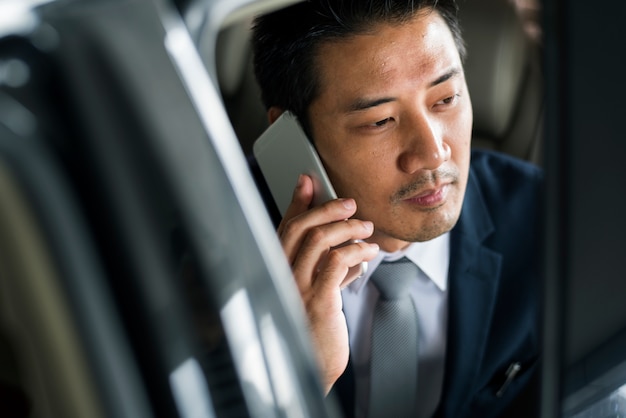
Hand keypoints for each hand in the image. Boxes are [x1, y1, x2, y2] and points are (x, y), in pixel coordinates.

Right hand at [277, 175, 378, 392]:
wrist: (310, 366)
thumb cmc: (313, 328)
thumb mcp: (315, 292)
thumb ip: (323, 267)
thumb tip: (346, 242)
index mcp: (277, 270)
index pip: (284, 228)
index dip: (297, 201)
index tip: (309, 180)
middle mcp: (280, 275)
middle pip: (300, 227)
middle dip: (327, 209)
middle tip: (350, 204)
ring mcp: (296, 287)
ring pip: (319, 239)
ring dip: (348, 228)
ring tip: (367, 229)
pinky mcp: (317, 301)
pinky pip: (336, 262)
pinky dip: (356, 251)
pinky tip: (369, 252)